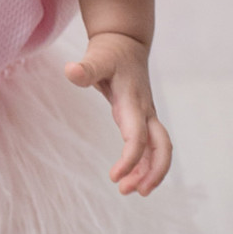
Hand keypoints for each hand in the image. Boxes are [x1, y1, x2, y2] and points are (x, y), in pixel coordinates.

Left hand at [64, 31, 171, 195]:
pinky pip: (149, 146)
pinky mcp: (142, 118)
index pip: (137, 137)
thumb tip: (70, 71)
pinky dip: (143, 163)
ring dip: (148, 172)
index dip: (130, 159)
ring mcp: (146, 115)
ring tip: (127, 191)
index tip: (113, 177)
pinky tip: (131, 178)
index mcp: (133, 101)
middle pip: (162, 147)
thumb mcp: (97, 57)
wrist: (126, 42)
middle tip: (134, 192)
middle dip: (153, 172)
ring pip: (158, 149)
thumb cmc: (110, 52)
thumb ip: (86, 68)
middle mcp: (144, 111)